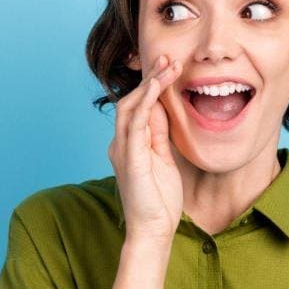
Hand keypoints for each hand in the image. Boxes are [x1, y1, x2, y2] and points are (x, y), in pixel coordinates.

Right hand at [108, 54, 182, 245]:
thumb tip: (162, 110)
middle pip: (130, 100)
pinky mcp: (130, 158)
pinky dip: (146, 101)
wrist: (152, 232)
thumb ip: (159, 136)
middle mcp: (120, 144)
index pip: (136, 107)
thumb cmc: (159, 202)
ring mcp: (122, 150)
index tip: (168, 66)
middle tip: (167, 57)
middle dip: (149, 77)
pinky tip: (158, 86)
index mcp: (128, 145)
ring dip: (149, 83)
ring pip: (130, 106)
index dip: (151, 85)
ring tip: (167, 65)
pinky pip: (135, 122)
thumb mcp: (163, 161)